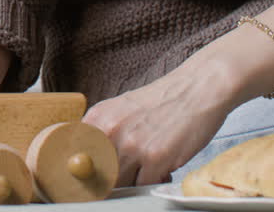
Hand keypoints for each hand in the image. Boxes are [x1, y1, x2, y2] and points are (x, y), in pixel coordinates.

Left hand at [82, 67, 232, 186]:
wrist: (197, 89)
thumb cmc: (162, 101)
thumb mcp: (121, 109)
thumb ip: (104, 132)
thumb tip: (89, 160)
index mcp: (98, 117)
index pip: (75, 154)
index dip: (85, 169)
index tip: (90, 176)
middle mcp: (110, 130)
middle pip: (99, 172)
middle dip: (113, 176)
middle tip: (129, 170)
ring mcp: (132, 145)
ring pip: (121, 181)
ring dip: (134, 179)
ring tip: (147, 166)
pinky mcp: (156, 158)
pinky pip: (145, 185)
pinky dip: (153, 181)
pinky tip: (162, 167)